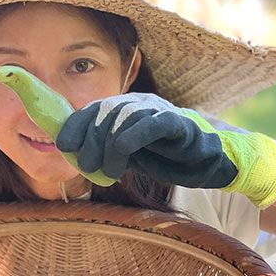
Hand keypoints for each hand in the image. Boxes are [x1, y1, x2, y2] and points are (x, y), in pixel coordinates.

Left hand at [55, 93, 275, 207]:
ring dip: (108, 145)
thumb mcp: (129, 156)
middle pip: (104, 112)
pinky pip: (151, 124)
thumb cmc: (166, 157)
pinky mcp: (179, 123)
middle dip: (90, 140)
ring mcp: (159, 110)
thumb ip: (104, 151)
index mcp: (124, 109)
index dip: (75, 125)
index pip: (92, 109)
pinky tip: (123, 157)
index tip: (63, 146)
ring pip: (124, 116)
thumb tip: (73, 157)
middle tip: (86, 168)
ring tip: (105, 172)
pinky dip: (132, 138)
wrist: (212, 161)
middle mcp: (139, 103)